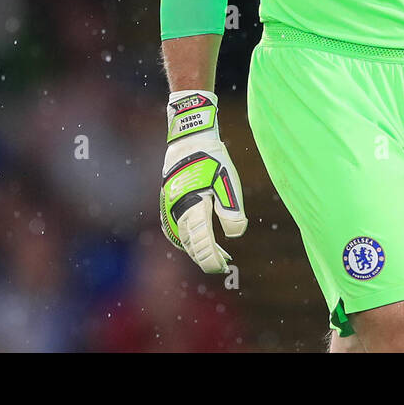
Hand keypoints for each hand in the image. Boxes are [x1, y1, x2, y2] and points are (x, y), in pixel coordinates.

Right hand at [159, 91, 247, 272]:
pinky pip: (174, 227)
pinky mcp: (169, 199)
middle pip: (190, 243)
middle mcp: (177, 210)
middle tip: (222, 266)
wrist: (190, 137)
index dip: (211, 258)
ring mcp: (170, 205)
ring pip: (182, 236)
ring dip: (196, 248)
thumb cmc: (212, 158)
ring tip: (215, 255)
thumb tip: (234, 235)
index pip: (201, 243)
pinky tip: (196, 239)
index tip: (222, 267)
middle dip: (205, 257)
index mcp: (193, 207)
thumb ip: (231, 211)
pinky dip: (185, 238)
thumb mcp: (228, 183)